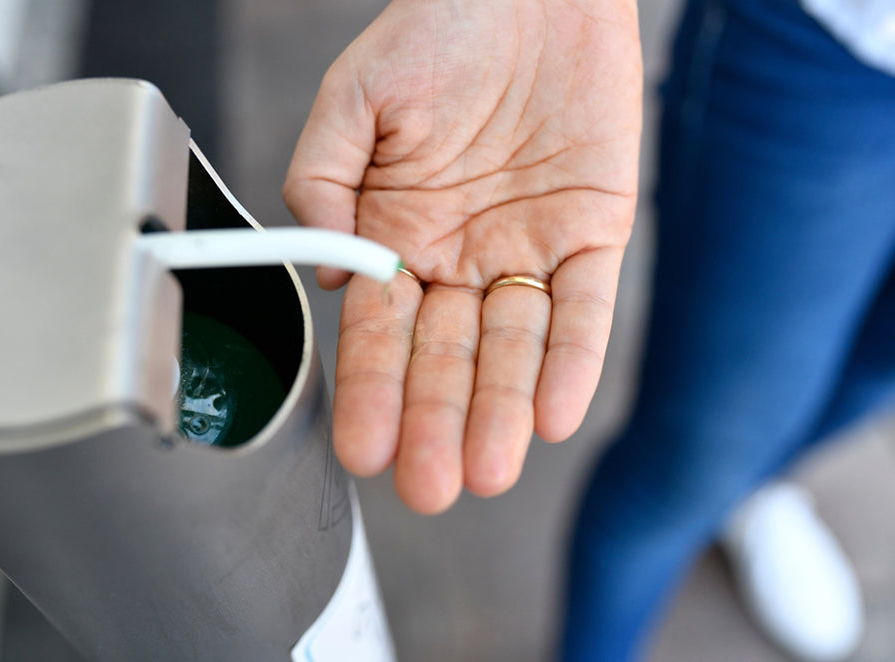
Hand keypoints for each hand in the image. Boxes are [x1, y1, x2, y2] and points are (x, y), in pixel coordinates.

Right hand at [284, 0, 641, 513]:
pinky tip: (556, 413)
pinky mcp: (593, 231)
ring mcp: (527, 247)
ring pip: (516, 346)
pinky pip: (585, 306)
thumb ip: (322, 177)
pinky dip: (574, 358)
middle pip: (449, 356)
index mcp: (398, 232)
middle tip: (430, 485)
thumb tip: (335, 275)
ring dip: (503, 408)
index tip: (365, 449)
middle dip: (438, 422)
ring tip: (489, 470)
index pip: (381, 332)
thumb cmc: (439, 27)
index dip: (373, 391)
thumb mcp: (355, 93)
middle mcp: (461, 254)